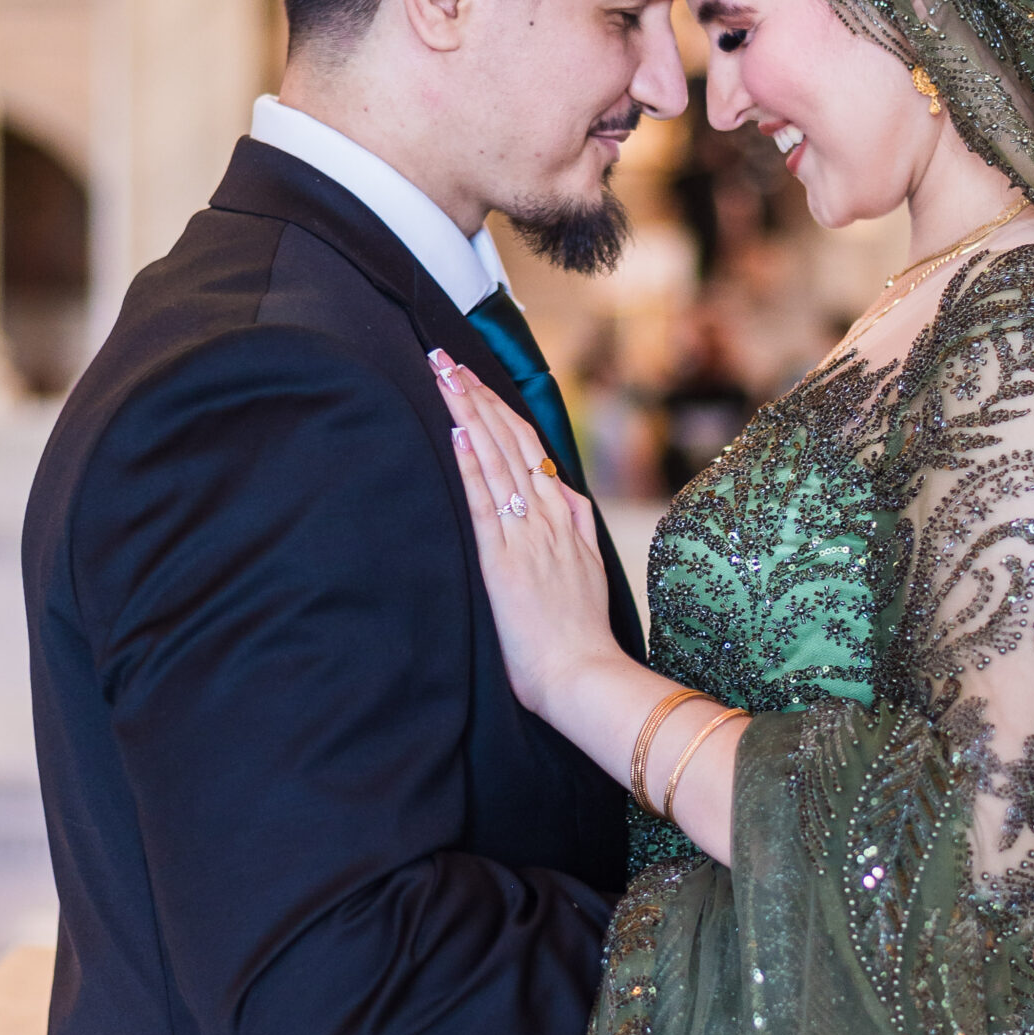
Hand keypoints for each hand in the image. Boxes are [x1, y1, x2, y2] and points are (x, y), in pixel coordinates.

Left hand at [429, 351, 616, 717]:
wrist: (583, 675)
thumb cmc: (581, 635)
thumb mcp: (590, 569)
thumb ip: (578, 526)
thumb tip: (566, 494)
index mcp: (564, 519)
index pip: (530, 448)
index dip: (500, 410)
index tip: (474, 379)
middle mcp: (547, 518)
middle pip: (510, 442)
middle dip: (476, 396)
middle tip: (444, 359)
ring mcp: (527, 537)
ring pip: (496, 461)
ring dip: (469, 415)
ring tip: (443, 377)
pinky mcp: (504, 562)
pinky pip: (487, 504)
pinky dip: (472, 466)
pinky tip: (458, 434)